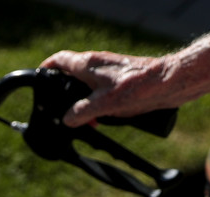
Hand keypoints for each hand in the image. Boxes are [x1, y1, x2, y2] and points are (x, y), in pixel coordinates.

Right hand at [40, 50, 167, 126]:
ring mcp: (111, 71)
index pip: (59, 60)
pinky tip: (107, 118)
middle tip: (67, 114)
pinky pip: (103, 91)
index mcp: (88, 65)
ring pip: (89, 87)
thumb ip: (81, 112)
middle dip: (67, 96)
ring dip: (86, 104)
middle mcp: (98, 64)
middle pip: (73, 77)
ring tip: (90, 122)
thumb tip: (67, 119)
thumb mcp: (104, 104)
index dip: (47, 68)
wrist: (169, 83)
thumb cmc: (138, 87)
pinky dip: (100, 104)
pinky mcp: (122, 79)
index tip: (40, 79)